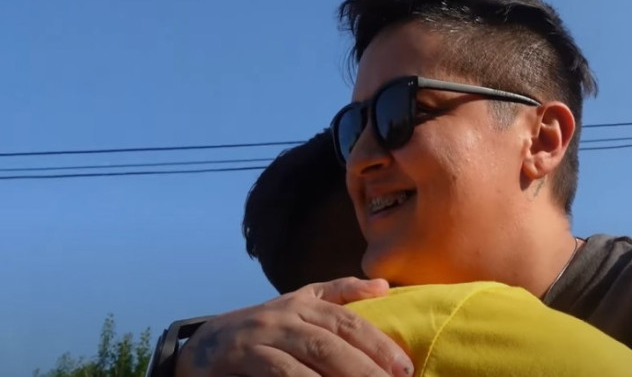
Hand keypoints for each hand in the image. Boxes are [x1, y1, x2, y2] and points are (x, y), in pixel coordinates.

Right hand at [175, 277, 412, 376]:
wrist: (203, 345)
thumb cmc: (264, 329)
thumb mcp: (300, 304)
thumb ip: (340, 294)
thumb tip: (384, 286)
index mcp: (305, 303)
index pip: (348, 322)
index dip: (378, 343)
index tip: (404, 367)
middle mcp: (285, 315)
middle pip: (333, 341)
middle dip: (367, 365)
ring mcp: (262, 335)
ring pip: (309, 356)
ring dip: (341, 376)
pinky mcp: (241, 357)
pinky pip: (280, 372)